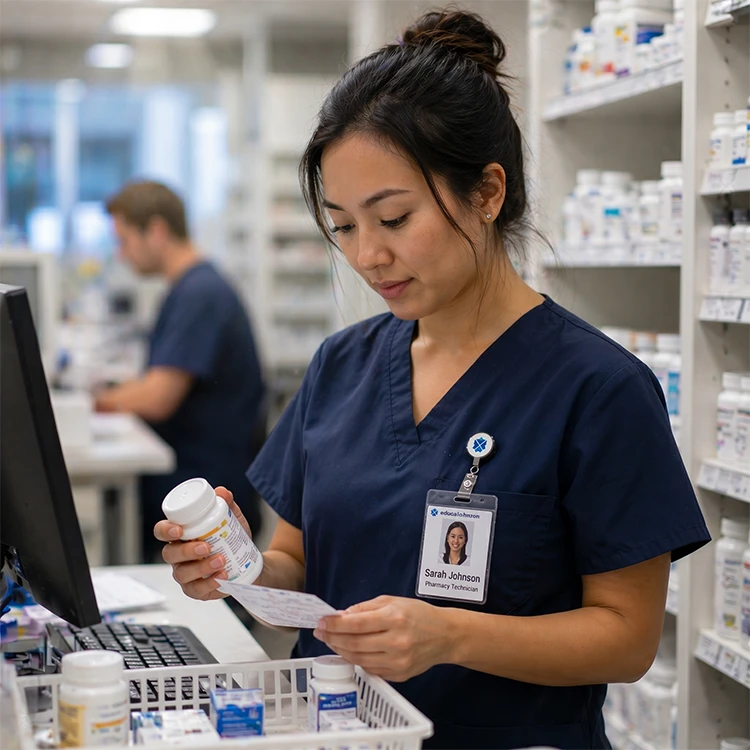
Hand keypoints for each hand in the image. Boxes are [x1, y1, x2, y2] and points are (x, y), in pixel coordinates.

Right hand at [154, 486, 252, 600]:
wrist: (249, 563)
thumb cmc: (232, 539)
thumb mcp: (232, 520)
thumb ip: (227, 505)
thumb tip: (222, 492)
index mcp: (180, 535)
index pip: (162, 531)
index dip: (165, 530)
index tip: (179, 529)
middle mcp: (178, 556)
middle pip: (169, 554)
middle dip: (186, 551)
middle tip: (206, 547)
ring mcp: (185, 574)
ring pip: (182, 573)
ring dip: (201, 567)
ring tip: (221, 560)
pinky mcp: (196, 590)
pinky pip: (196, 590)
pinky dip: (209, 583)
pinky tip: (222, 576)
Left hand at [313, 596, 453, 681]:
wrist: (445, 636)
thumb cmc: (419, 615)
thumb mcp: (392, 601)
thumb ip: (365, 608)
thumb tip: (340, 616)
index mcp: (394, 618)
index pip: (355, 623)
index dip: (334, 624)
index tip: (321, 622)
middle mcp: (396, 642)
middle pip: (353, 644)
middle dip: (332, 638)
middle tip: (321, 632)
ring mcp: (398, 661)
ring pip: (358, 659)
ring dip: (341, 650)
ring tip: (332, 641)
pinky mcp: (399, 675)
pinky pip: (369, 669)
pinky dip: (356, 660)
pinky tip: (350, 651)